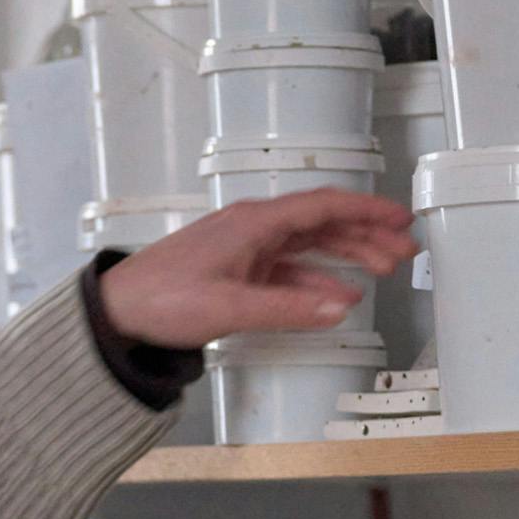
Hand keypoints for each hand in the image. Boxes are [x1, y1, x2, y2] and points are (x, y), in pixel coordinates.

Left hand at [98, 190, 416, 350]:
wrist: (115, 312)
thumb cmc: (158, 299)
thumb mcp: (228, 307)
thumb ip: (287, 309)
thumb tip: (339, 308)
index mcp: (252, 223)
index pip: (323, 206)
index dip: (367, 211)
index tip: (401, 219)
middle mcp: (250, 228)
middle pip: (321, 224)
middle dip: (366, 236)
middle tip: (403, 251)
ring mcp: (243, 248)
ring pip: (307, 246)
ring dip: (346, 257)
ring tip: (381, 270)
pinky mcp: (234, 269)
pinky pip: (286, 269)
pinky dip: (314, 280)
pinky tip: (335, 295)